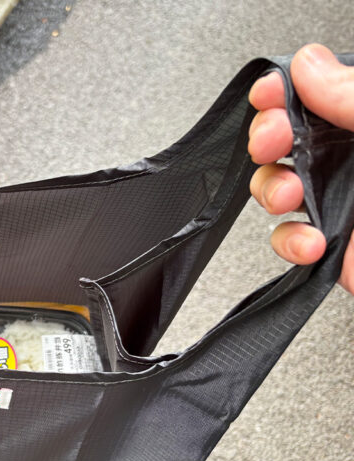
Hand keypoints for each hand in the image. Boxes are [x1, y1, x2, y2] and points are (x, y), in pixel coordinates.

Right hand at [248, 43, 353, 293]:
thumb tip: (310, 65)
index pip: (321, 92)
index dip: (286, 90)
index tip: (272, 96)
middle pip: (288, 135)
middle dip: (268, 137)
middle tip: (274, 142)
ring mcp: (342, 202)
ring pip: (277, 184)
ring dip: (271, 188)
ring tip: (291, 197)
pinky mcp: (333, 246)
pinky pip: (287, 237)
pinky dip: (288, 241)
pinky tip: (313, 242)